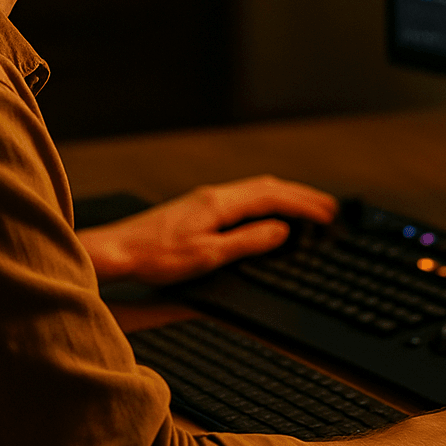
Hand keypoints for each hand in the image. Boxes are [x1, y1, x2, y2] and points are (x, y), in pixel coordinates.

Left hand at [77, 175, 337, 284]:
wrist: (117, 251)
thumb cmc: (156, 258)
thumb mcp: (209, 255)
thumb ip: (248, 242)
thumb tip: (281, 231)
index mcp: (220, 203)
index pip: (273, 197)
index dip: (304, 205)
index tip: (328, 214)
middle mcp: (214, 195)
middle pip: (267, 187)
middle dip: (300, 196)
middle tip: (328, 208)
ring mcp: (203, 200)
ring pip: (254, 190)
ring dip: (283, 197)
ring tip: (305, 208)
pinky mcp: (195, 209)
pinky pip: (241, 198)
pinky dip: (264, 202)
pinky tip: (264, 215)